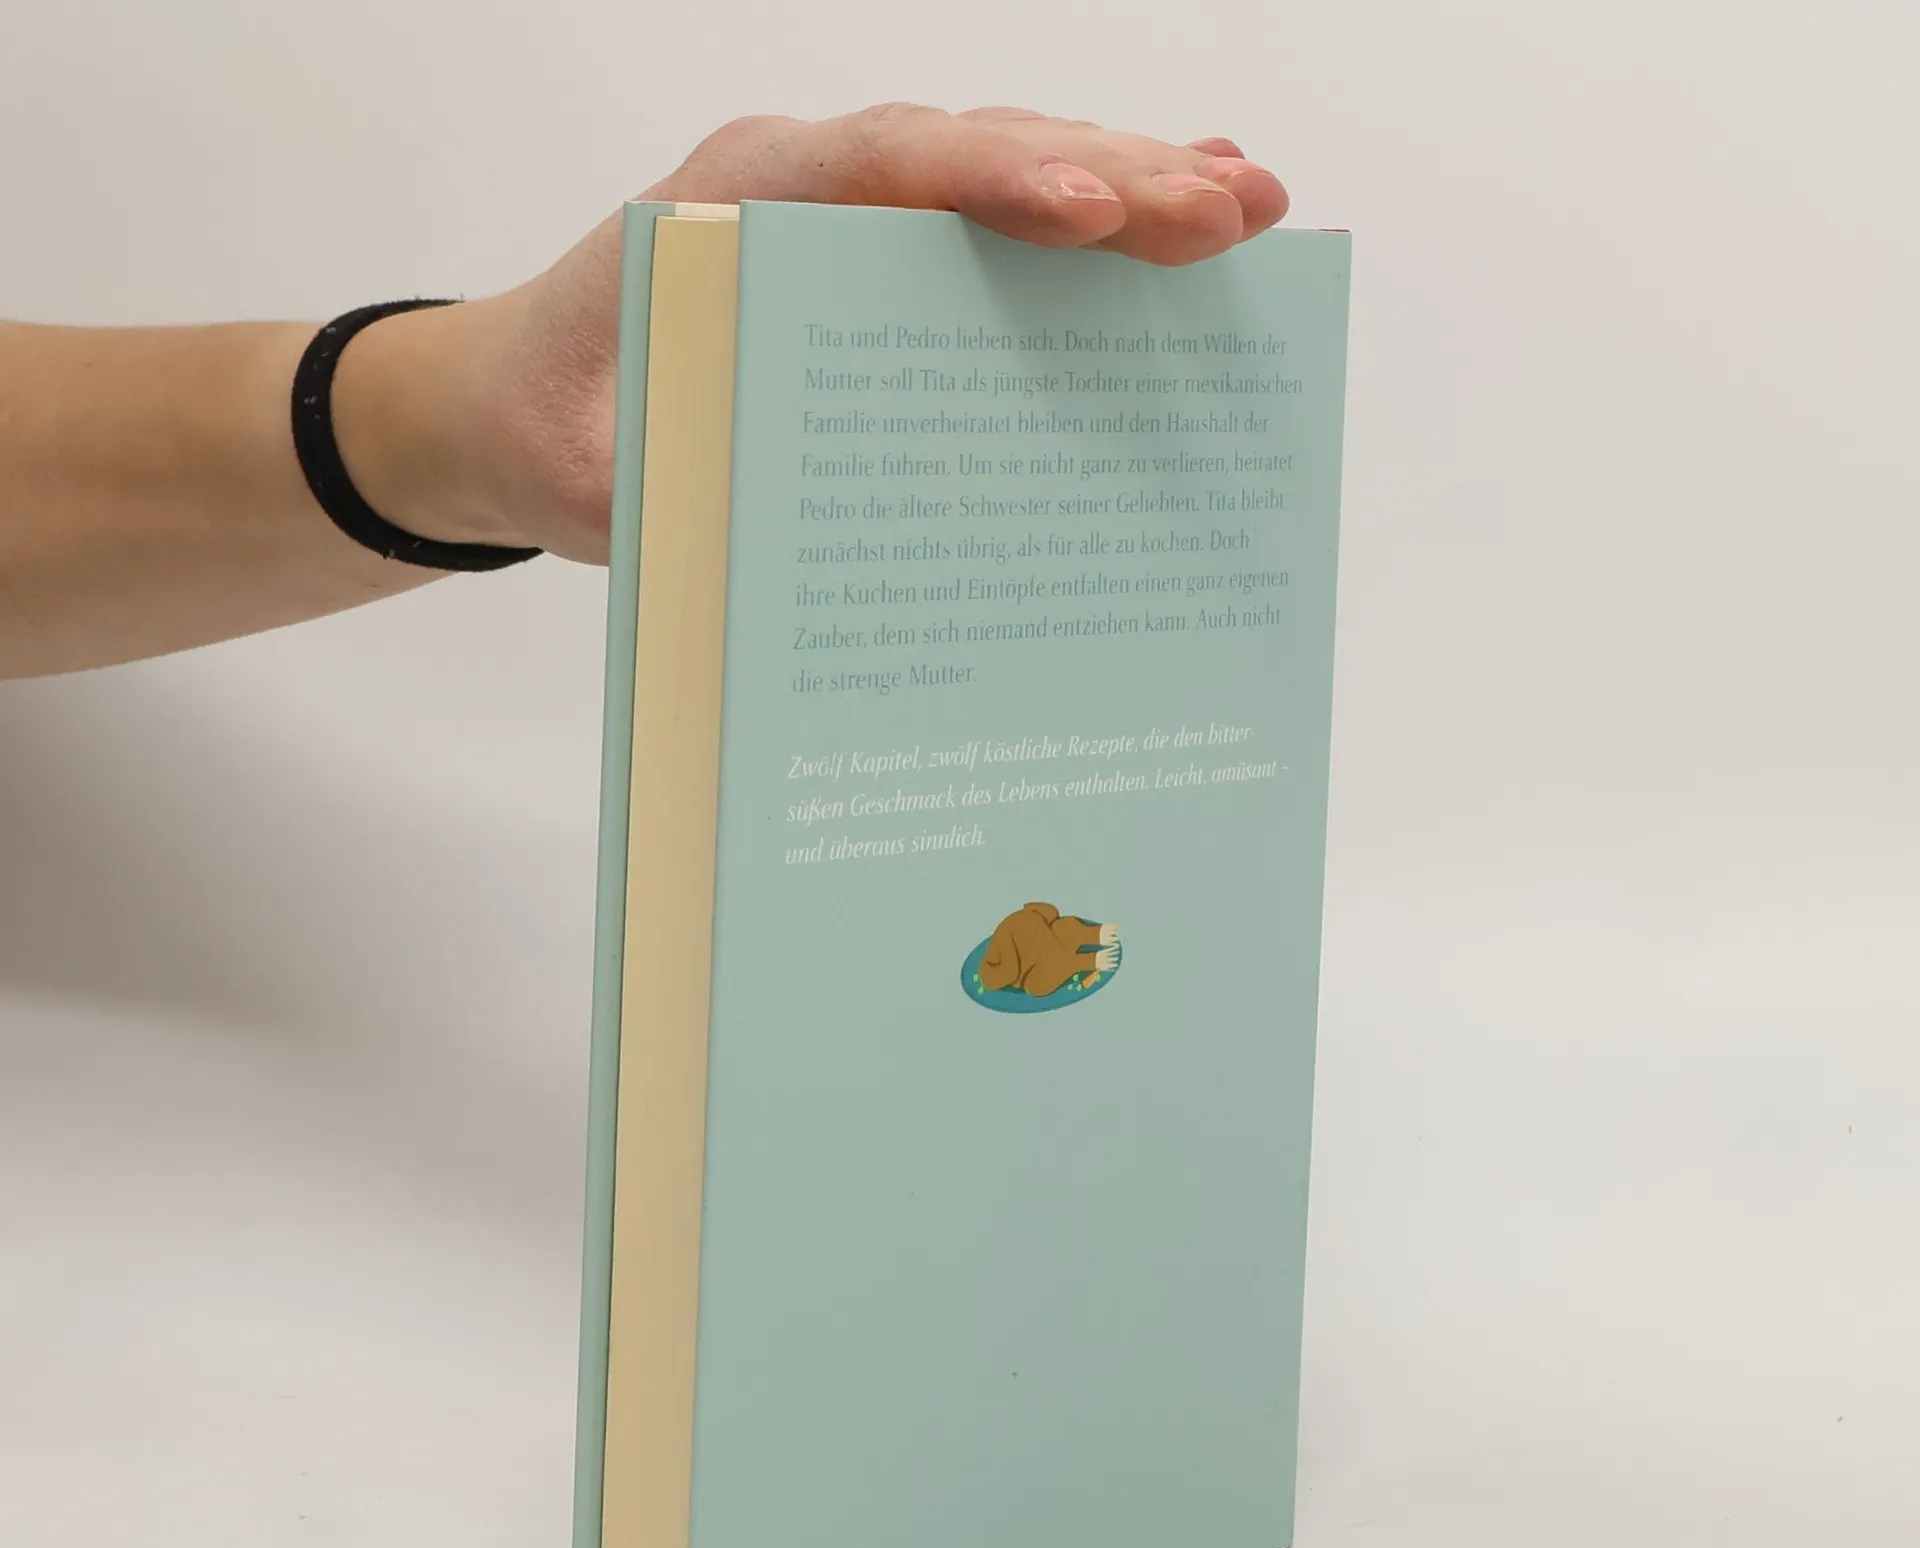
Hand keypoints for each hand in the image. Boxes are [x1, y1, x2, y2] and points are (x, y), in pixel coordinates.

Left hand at [331, 106, 1288, 566]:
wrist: (520, 405)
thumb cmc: (560, 428)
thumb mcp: (601, 477)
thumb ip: (682, 488)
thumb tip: (793, 531)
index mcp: (730, 206)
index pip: (876, 167)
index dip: (988, 179)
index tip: (1083, 210)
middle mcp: (805, 189)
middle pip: (975, 156)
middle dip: (1110, 176)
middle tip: (1232, 207)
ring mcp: (854, 220)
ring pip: (1006, 178)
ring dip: (1130, 187)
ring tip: (1247, 206)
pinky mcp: (883, 266)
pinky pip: (998, 231)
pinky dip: (1093, 228)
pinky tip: (1183, 228)